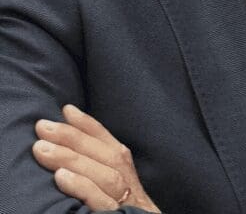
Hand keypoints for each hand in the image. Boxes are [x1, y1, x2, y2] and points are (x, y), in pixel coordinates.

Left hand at [33, 104, 160, 211]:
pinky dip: (82, 187)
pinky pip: (102, 202)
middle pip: (109, 157)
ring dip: (73, 158)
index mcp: (134, 184)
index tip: (67, 110)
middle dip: (75, 137)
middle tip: (43, 126)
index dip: (92, 127)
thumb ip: (105, 182)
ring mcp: (130, 206)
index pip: (114, 148)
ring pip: (105, 175)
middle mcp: (135, 191)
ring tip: (42, 148)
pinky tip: (61, 177)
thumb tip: (72, 161)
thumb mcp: (121, 203)